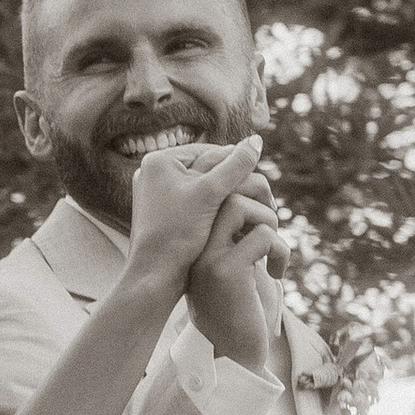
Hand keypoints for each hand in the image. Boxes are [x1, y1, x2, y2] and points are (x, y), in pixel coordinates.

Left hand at [121, 134, 261, 293]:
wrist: (155, 275)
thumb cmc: (179, 233)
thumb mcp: (211, 194)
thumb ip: (236, 166)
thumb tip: (258, 139)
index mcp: (159, 160)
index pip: (209, 152)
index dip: (237, 164)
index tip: (260, 179)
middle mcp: (153, 172)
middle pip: (205, 168)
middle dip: (231, 180)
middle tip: (261, 193)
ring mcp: (156, 192)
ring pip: (202, 186)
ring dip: (225, 194)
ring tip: (248, 206)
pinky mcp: (162, 210)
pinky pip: (194, 202)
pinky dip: (212, 207)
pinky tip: (231, 218)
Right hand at [186, 185, 288, 369]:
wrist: (235, 355)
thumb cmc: (241, 309)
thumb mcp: (238, 263)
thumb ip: (239, 231)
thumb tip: (258, 190)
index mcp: (194, 241)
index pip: (214, 191)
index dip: (244, 188)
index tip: (264, 213)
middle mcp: (193, 246)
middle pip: (226, 190)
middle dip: (261, 197)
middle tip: (274, 224)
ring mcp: (206, 257)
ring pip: (241, 206)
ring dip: (270, 222)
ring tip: (274, 251)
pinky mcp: (226, 271)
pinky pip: (263, 236)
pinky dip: (280, 251)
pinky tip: (278, 272)